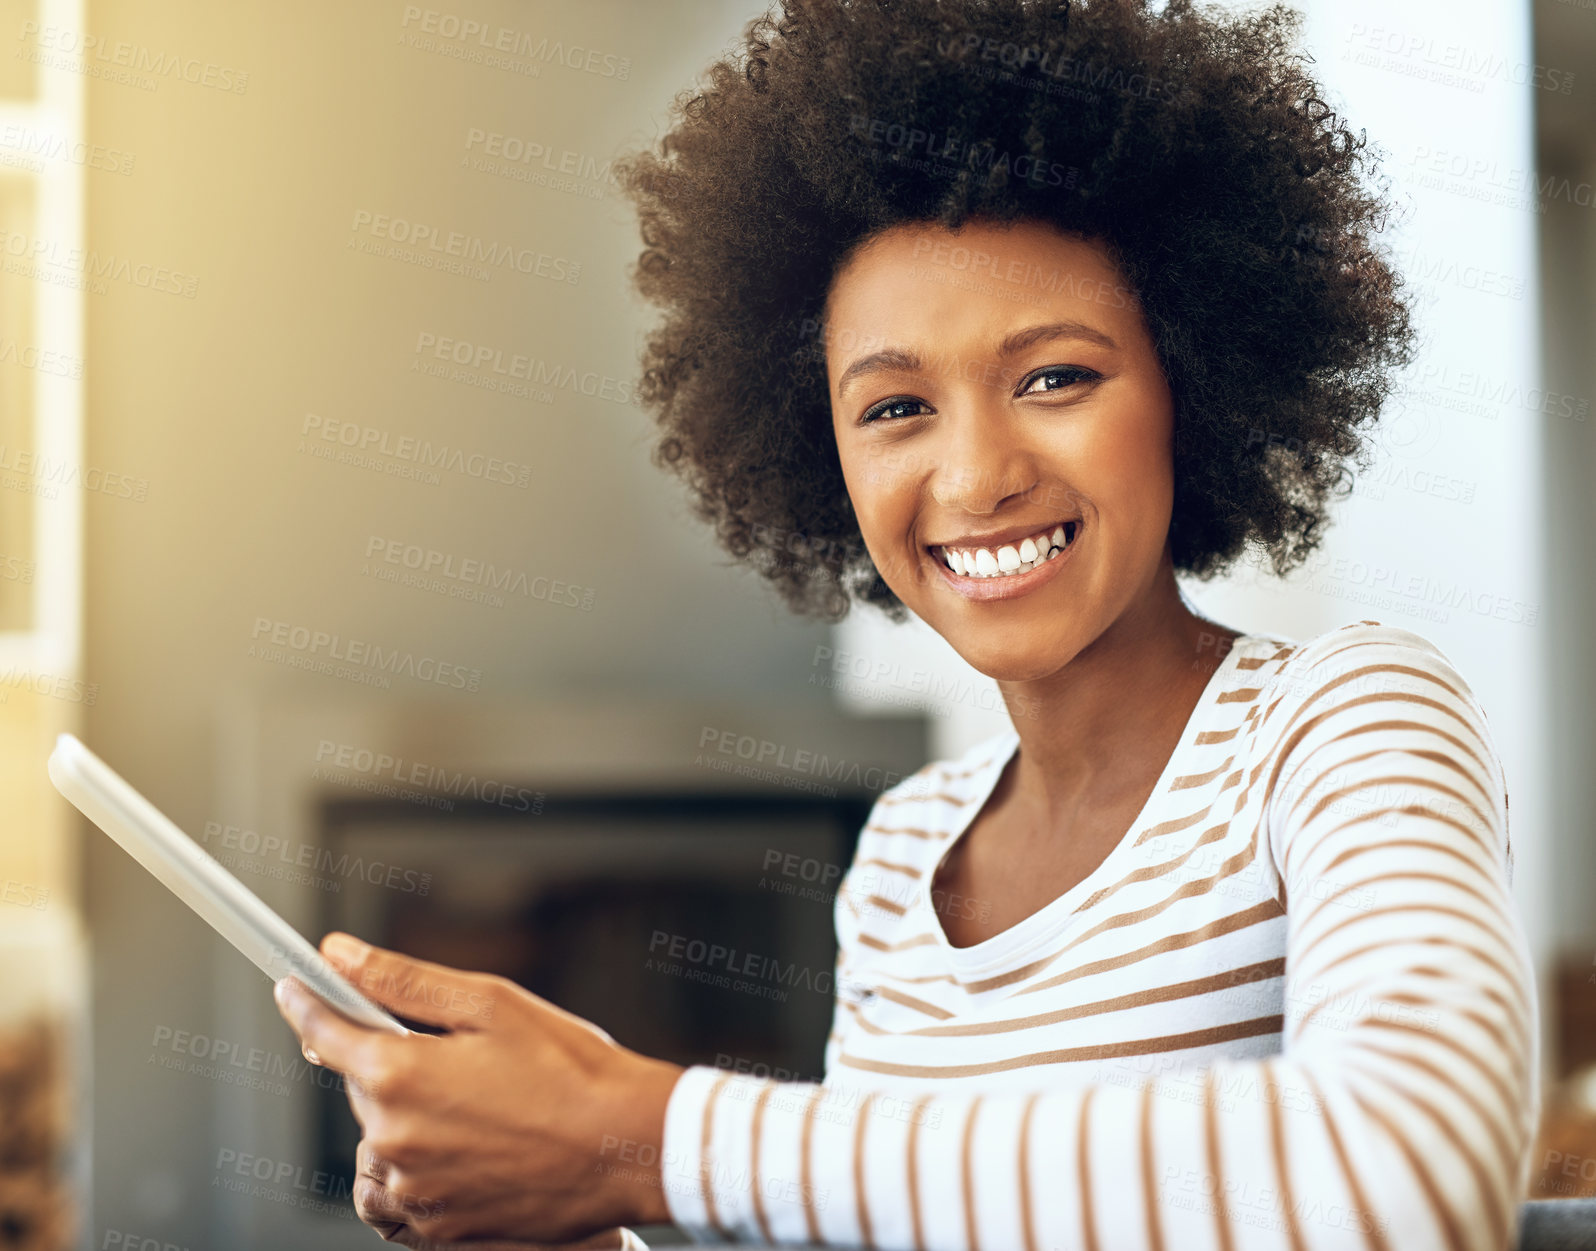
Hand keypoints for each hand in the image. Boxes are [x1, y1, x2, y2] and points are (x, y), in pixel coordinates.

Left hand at [271, 933, 682, 1243]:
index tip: (293, 989)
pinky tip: (473, 1149)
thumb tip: (339, 954)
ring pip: (383, 1139)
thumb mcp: (490, 1004)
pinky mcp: (437, 1229)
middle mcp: (391, 1139)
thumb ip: (403, 979)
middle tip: (463, 1056)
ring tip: (480, 1108)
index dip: (305, 1006)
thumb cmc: (570, 1070)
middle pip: (363, 1086)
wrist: (627, 1149)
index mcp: (397, 1076)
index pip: (325, 1033)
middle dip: (396, 1064)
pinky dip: (422, 1167)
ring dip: (410, 1118)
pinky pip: (402, 1193)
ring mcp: (413, 1191)